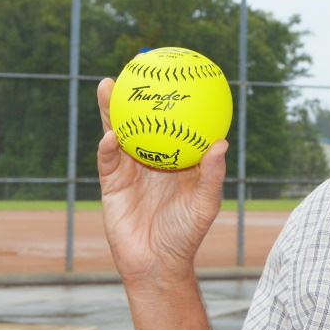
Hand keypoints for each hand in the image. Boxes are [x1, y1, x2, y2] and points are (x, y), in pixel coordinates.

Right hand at [96, 78, 228, 287]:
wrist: (155, 264)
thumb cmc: (186, 235)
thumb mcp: (204, 205)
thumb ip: (212, 176)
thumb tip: (221, 144)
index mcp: (177, 158)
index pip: (177, 120)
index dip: (176, 97)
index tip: (179, 71)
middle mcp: (153, 157)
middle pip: (143, 117)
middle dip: (139, 92)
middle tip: (138, 64)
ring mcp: (130, 168)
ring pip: (120, 130)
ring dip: (112, 108)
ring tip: (108, 84)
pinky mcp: (111, 183)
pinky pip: (108, 159)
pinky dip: (109, 145)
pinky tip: (110, 135)